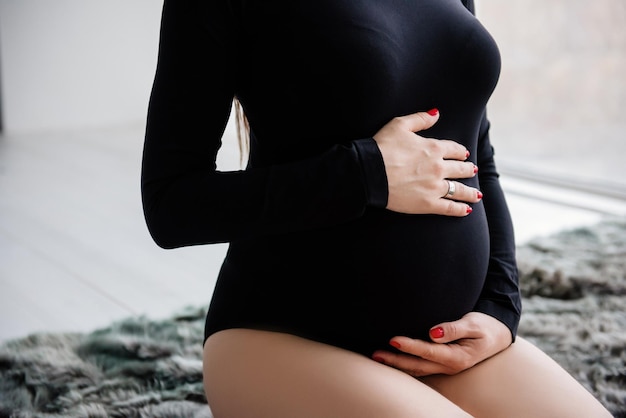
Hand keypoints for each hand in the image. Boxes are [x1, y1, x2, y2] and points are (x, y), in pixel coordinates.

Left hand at [371, 312, 511, 376]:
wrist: (497, 336)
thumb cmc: (485, 326)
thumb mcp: (474, 324)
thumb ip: (454, 328)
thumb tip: (433, 332)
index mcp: (458, 356)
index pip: (428, 351)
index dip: (410, 346)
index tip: (392, 339)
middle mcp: (449, 365)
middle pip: (418, 365)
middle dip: (395, 360)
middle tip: (375, 354)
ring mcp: (445, 366)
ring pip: (417, 369)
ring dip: (397, 364)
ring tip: (377, 357)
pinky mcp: (441, 363)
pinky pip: (420, 367)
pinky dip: (404, 364)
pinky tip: (392, 358)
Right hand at [373, 109, 481, 215]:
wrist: (370, 173)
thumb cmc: (381, 147)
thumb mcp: (399, 125)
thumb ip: (420, 118)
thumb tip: (436, 113)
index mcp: (434, 148)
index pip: (455, 149)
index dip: (460, 152)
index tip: (463, 154)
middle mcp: (439, 167)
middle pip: (460, 169)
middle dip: (468, 169)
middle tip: (472, 171)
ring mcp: (435, 187)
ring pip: (459, 189)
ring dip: (470, 192)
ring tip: (476, 194)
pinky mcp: (428, 204)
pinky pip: (450, 207)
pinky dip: (460, 209)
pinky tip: (467, 209)